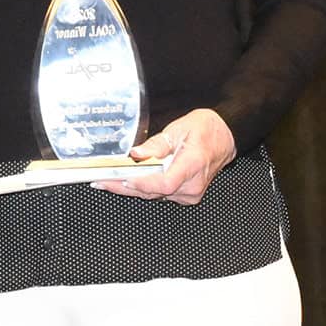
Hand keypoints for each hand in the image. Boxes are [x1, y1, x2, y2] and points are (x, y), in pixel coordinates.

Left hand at [92, 108, 235, 205]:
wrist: (225, 138)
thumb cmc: (205, 131)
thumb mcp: (178, 129)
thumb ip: (157, 145)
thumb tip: (137, 153)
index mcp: (192, 165)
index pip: (164, 183)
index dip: (141, 183)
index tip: (121, 178)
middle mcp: (192, 185)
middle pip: (153, 192)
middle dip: (124, 187)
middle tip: (101, 182)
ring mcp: (189, 194)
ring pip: (154, 195)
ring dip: (130, 189)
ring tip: (106, 182)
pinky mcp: (185, 196)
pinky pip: (160, 194)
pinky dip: (142, 188)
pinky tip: (125, 182)